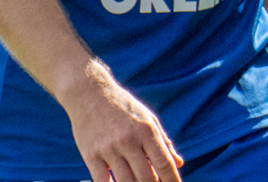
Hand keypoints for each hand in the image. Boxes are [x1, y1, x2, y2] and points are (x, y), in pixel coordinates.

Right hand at [63, 61, 183, 181]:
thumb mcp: (148, 119)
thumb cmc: (123, 108)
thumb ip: (163, 141)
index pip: (163, 162)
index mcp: (146, 130)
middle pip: (146, 176)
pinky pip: (102, 181)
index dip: (172, 179)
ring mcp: (108, 149)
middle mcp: (129, 140)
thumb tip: (178, 163)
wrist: (90, 94)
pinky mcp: (90, 155)